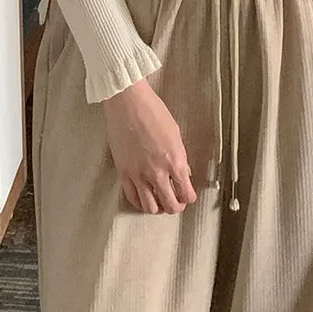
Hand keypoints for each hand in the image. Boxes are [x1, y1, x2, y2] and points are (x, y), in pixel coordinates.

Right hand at [104, 72, 196, 218]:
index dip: (189, 198)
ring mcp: (138, 175)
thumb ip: (179, 158)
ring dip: (157, 207)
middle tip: (175, 202)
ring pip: (150, 207)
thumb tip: (182, 173)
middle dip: (175, 206)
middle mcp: (158, 173)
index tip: (187, 195)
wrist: (128, 103)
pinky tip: (143, 197)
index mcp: (175, 162)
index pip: (187, 194)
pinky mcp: (123, 173)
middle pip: (170, 206)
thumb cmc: (153, 113)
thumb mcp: (175, 135)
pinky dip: (140, 201)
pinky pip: (132, 197)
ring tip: (158, 201)